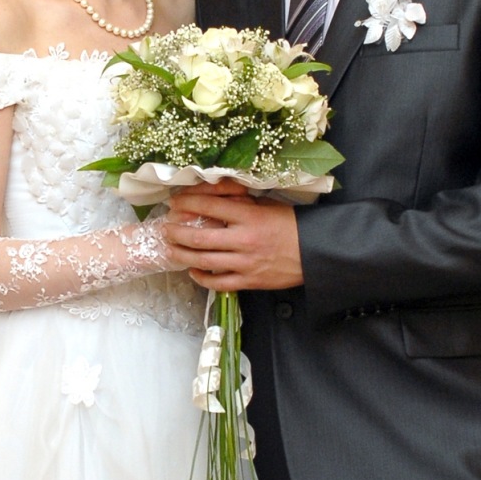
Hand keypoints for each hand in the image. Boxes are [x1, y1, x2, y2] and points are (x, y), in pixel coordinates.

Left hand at [164, 184, 303, 291]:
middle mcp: (244, 240)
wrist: (315, 252)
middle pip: (199, 237)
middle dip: (177, 233)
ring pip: (204, 261)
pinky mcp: (249, 281)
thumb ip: (241, 202)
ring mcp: (245, 263)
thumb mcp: (267, 205)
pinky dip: (202, 278)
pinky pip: (219, 283)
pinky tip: (193, 272)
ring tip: (170, 249)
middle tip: (165, 229)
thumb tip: (213, 196)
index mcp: (250, 216)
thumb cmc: (292, 226)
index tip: (174, 202)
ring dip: (182, 255)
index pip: (210, 206)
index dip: (187, 203)